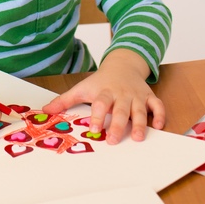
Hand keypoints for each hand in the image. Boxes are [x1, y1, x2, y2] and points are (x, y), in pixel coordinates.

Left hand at [41, 50, 164, 143]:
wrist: (122, 64)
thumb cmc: (100, 81)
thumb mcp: (82, 88)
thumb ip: (64, 100)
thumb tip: (44, 111)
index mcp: (104, 92)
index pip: (101, 104)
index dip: (98, 116)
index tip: (94, 130)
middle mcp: (121, 94)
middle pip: (120, 109)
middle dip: (117, 124)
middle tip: (113, 140)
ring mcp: (136, 96)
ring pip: (140, 110)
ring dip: (140, 123)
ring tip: (138, 138)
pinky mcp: (149, 96)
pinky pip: (157, 105)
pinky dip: (160, 115)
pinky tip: (159, 126)